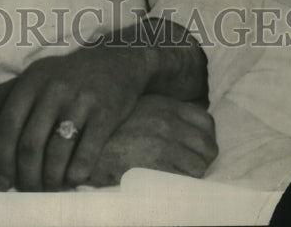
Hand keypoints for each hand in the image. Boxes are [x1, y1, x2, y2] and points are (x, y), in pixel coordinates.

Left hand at [0, 42, 153, 191]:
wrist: (115, 61)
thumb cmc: (68, 73)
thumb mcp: (35, 74)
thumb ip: (6, 93)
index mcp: (31, 82)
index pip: (7, 125)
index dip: (2, 158)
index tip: (3, 181)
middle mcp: (53, 91)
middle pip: (30, 144)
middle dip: (26, 175)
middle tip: (28, 189)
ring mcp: (79, 102)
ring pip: (57, 152)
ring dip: (50, 178)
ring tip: (49, 187)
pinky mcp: (104, 114)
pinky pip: (87, 151)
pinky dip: (76, 172)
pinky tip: (71, 179)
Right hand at [87, 94, 218, 186]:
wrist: (81, 140)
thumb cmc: (108, 126)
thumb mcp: (136, 107)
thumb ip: (160, 112)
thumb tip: (182, 128)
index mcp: (165, 105)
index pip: (206, 121)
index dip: (205, 138)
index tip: (195, 147)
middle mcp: (169, 122)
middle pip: (208, 146)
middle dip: (201, 159)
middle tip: (187, 166)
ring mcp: (164, 144)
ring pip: (199, 167)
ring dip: (190, 174)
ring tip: (173, 175)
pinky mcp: (156, 165)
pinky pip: (184, 181)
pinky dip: (179, 185)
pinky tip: (164, 182)